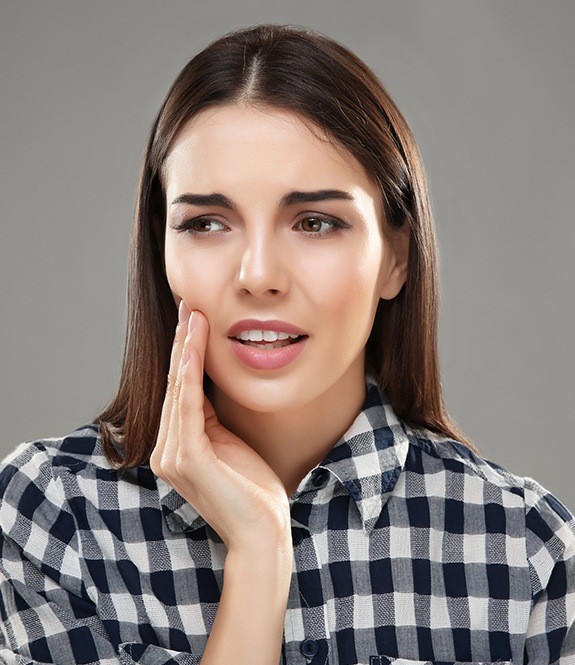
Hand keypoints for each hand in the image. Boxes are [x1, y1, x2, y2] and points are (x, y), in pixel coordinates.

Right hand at [150, 301, 290, 552]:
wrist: (264, 532)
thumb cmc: (253, 489)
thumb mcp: (230, 442)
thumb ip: (213, 417)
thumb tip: (211, 381)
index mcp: (176, 446)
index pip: (180, 390)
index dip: (187, 351)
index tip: (194, 317)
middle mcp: (166, 451)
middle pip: (175, 384)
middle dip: (184, 342)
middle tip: (189, 304)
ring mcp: (173, 457)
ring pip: (179, 390)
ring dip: (187, 349)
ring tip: (194, 315)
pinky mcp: (189, 461)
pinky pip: (188, 409)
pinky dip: (189, 377)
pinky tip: (193, 350)